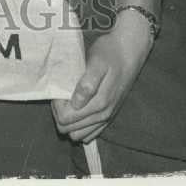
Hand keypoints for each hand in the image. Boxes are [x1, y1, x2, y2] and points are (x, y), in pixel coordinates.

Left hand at [51, 9, 152, 143]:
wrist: (129, 52)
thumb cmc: (109, 53)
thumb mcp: (96, 63)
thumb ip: (87, 85)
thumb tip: (75, 104)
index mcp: (98, 103)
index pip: (66, 120)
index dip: (57, 106)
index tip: (58, 91)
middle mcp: (103, 115)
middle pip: (69, 129)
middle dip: (60, 114)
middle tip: (60, 94)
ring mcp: (106, 117)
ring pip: (79, 134)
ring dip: (68, 120)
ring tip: (67, 100)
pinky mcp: (109, 116)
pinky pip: (90, 133)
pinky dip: (80, 125)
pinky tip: (77, 107)